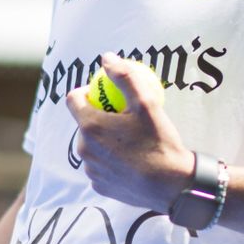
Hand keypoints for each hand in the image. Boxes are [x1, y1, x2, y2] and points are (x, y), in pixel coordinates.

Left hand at [66, 53, 193, 209]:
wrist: (171, 185)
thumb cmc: (159, 142)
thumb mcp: (147, 103)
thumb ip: (125, 76)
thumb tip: (107, 58)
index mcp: (90, 127)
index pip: (73, 99)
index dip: (85, 91)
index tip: (102, 93)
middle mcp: (84, 149)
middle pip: (83, 123)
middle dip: (97, 116)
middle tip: (121, 116)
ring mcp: (91, 170)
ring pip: (91, 145)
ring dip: (103, 139)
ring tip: (128, 138)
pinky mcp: (100, 186)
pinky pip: (100, 165)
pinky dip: (110, 159)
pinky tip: (130, 158)